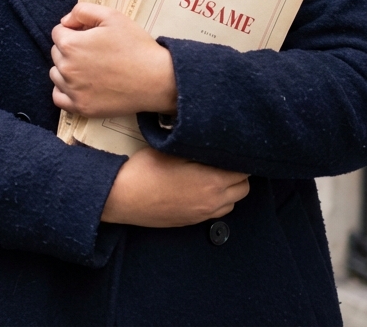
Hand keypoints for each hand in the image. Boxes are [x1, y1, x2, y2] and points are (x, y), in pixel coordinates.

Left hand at [50, 2, 176, 117]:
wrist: (156, 80)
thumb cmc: (135, 46)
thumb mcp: (112, 16)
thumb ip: (82, 11)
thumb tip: (65, 21)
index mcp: (71, 45)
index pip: (58, 32)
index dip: (74, 30)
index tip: (90, 35)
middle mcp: (66, 69)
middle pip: (56, 53)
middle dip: (70, 48)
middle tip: (94, 51)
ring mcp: (73, 91)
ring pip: (56, 74)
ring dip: (66, 68)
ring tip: (90, 68)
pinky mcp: (81, 108)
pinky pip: (58, 98)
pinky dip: (64, 91)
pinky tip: (79, 85)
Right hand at [101, 147, 249, 227]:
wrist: (123, 198)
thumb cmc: (145, 171)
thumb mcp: (172, 150)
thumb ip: (198, 148)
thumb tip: (215, 145)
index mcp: (212, 182)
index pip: (244, 170)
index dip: (240, 157)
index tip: (231, 148)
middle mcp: (213, 202)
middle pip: (243, 188)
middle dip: (238, 173)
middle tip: (223, 159)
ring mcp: (203, 215)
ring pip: (232, 202)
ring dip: (229, 189)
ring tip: (213, 174)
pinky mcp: (191, 222)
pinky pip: (216, 212)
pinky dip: (217, 201)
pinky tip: (200, 188)